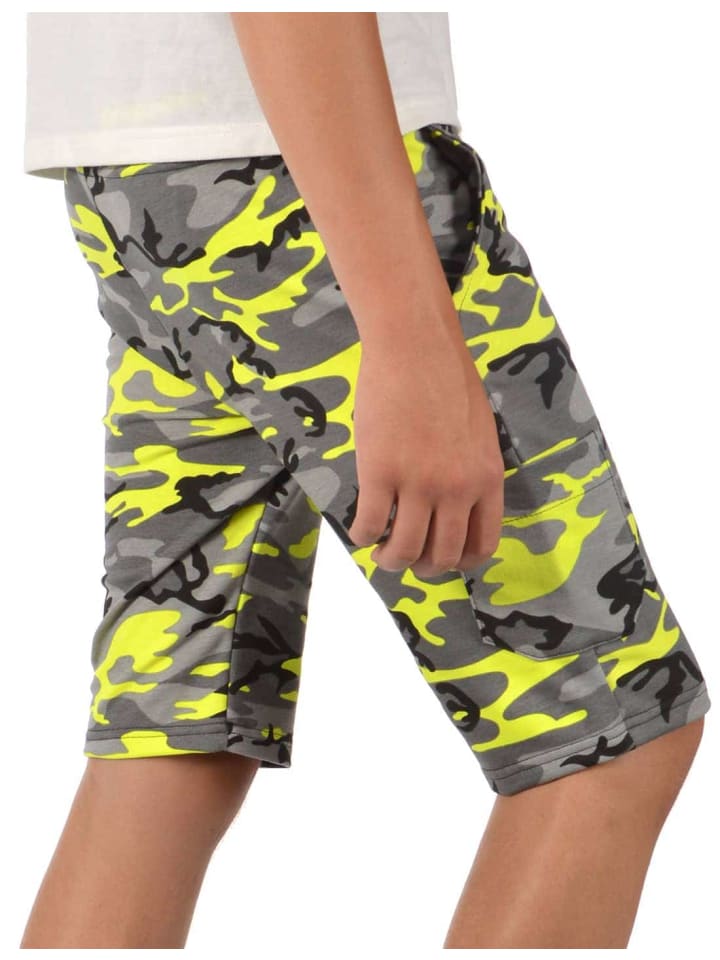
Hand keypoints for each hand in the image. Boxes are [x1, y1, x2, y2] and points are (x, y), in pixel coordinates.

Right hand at [347, 329, 504, 576]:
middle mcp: (457, 489)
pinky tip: (359, 530)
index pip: (482, 544)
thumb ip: (472, 471)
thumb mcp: (479, 432)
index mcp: (486, 478)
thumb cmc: (446, 379)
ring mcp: (418, 483)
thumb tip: (456, 504)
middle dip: (423, 567)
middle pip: (443, 556)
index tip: (443, 558)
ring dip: (390, 560)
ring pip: (405, 550)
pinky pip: (369, 524)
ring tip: (380, 551)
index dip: (460, 562)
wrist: (415, 346)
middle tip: (406, 558)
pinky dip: (362, 536)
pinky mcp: (380, 472)